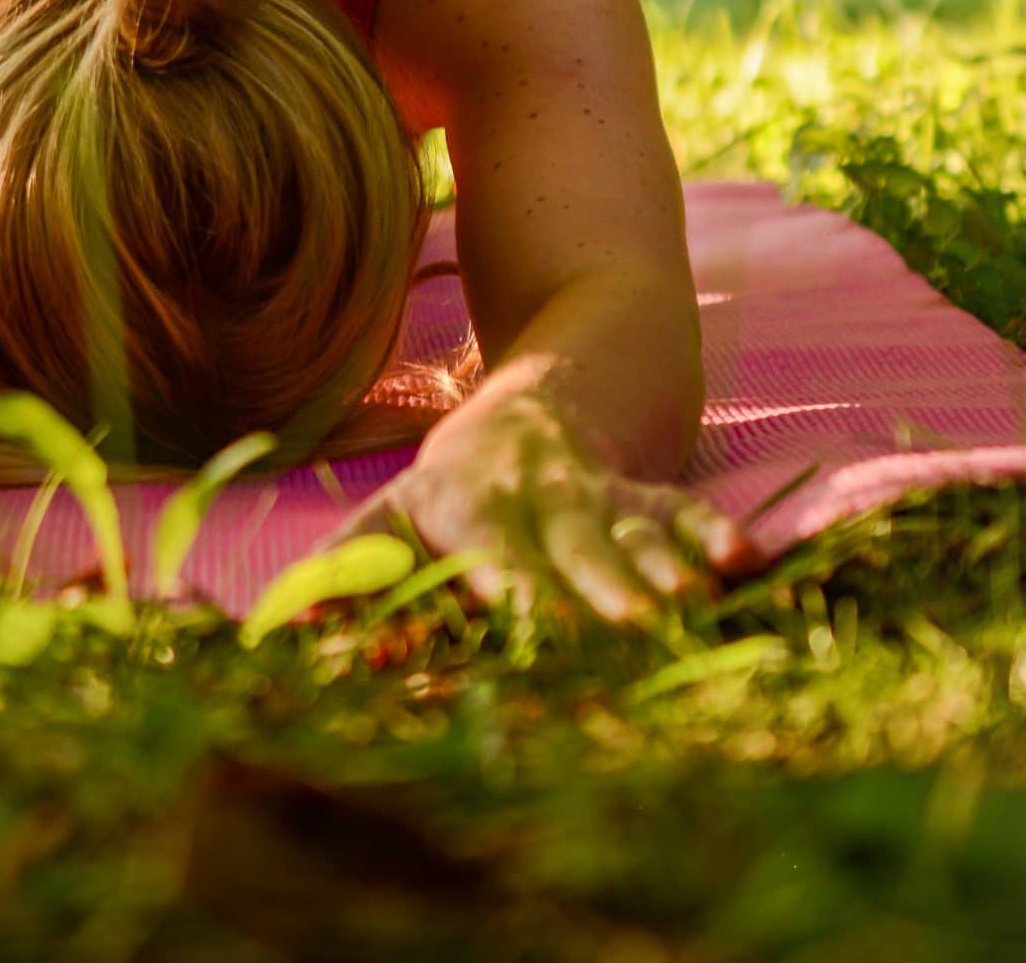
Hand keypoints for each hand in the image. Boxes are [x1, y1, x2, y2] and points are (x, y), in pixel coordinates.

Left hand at [315, 391, 756, 622]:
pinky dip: (713, 534)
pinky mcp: (648, 492)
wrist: (542, 399)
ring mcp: (598, 492)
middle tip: (624, 626)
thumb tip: (280, 627)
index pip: (489, 551)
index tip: (524, 620)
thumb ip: (342, 572)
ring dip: (659, 562)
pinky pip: (684, 511)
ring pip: (630, 528)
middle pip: (570, 544)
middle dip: (597, 584)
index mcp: (467, 507)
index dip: (508, 584)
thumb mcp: (390, 519)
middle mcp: (536, 497)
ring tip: (687, 600)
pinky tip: (745, 562)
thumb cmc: (448, 490)